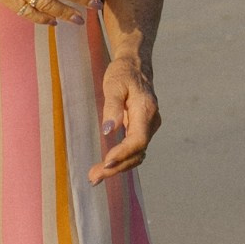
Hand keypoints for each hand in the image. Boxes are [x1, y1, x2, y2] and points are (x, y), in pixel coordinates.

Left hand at [90, 57, 159, 180]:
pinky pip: (134, 150)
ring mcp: (149, 127)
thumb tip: (109, 131)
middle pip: (137, 152)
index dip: (123, 153)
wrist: (135, 66)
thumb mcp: (114, 85)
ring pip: (136, 154)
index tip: (106, 162)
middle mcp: (151, 122)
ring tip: (94, 177)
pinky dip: (121, 160)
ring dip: (118, 167)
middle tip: (93, 177)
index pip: (138, 139)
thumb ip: (112, 107)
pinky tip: (105, 168)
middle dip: (116, 167)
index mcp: (145, 110)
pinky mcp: (142, 130)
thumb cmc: (123, 73)